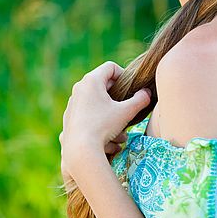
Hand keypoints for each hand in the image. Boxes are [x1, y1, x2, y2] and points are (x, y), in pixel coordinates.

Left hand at [59, 60, 150, 174]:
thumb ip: (140, 99)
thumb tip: (147, 93)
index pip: (111, 67)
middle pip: (103, 84)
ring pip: (96, 101)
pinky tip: (107, 138)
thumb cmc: (103, 126)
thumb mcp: (126, 112)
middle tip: (127, 108)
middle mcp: (79, 88)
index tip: (131, 89)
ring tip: (120, 130)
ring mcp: (72, 103)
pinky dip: (99, 121)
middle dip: (118, 97)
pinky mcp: (69, 117)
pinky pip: (88, 114)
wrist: (80, 150)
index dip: (124, 75)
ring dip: (110, 112)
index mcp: (91, 81)